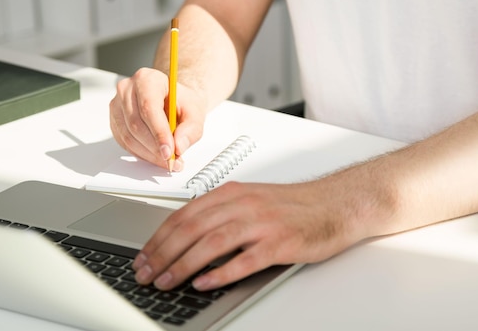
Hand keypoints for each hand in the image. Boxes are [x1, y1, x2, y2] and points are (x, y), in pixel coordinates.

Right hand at [109, 67, 206, 170]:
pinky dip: (141, 154)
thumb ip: (191, 129)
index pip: (148, 107)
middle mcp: (127, 89)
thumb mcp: (195, 113)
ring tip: (166, 160)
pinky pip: (124, 143)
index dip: (159, 132)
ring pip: (128, 136)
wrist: (172, 101)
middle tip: (171, 159)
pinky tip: (155, 155)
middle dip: (154, 147)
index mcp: (147, 79)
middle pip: (136, 124)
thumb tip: (179, 146)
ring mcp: (117, 105)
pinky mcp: (114, 121)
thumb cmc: (181, 103)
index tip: (170, 151)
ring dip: (148, 154)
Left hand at [131, 179, 370, 290]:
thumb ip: (219, 214)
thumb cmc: (291, 206)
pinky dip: (222, 273)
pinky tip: (205, 284)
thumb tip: (184, 237)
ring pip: (212, 243)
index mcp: (231, 193)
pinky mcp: (279, 243)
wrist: (333, 204)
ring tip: (166, 281)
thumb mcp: (249, 200)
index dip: (158, 238)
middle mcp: (243, 204)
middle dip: (163, 253)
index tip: (143, 256)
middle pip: (192, 228)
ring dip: (184, 264)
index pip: (184, 215)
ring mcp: (262, 223)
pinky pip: (245, 259)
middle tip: (146, 273)